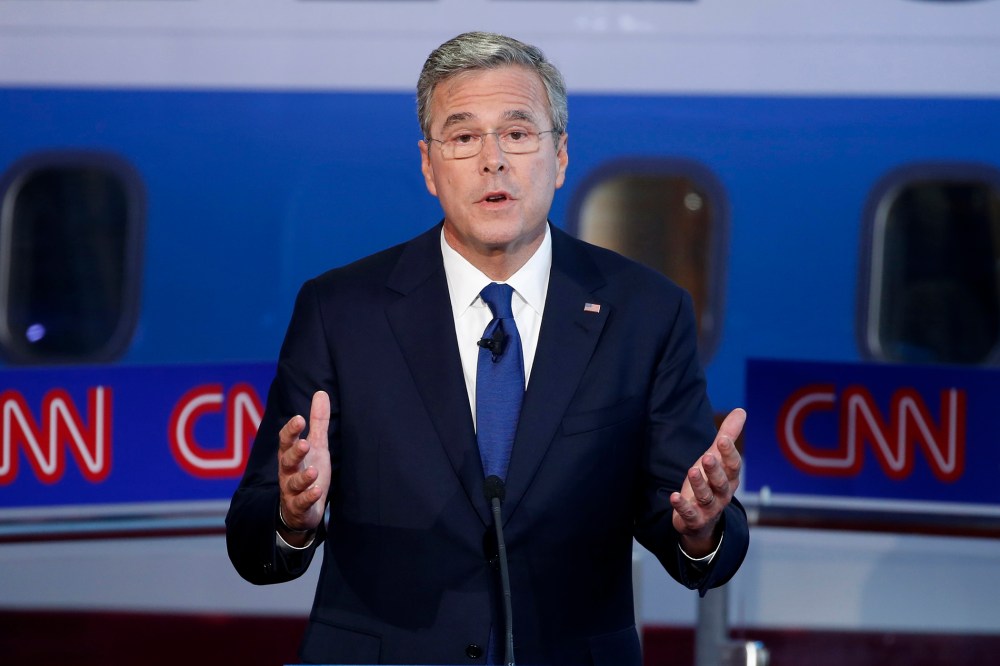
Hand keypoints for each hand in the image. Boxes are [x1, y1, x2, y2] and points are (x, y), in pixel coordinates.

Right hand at [277, 391, 331, 543]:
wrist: (300, 511)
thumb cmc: (307, 472)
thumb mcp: (317, 446)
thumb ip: (318, 422)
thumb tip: (321, 392)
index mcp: (290, 455)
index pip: (286, 440)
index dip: (291, 430)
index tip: (299, 419)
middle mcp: (287, 472)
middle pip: (287, 460)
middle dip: (295, 452)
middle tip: (304, 443)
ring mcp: (292, 491)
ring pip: (293, 483)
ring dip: (303, 477)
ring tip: (313, 471)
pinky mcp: (299, 508)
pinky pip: (301, 504)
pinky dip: (308, 498)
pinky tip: (317, 491)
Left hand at [671, 408, 744, 556]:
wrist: (702, 519)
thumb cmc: (711, 482)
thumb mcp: (717, 458)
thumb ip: (727, 436)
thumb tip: (741, 410)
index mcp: (730, 478)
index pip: (733, 465)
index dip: (729, 453)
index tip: (723, 439)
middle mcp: (722, 494)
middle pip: (721, 482)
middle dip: (715, 470)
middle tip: (708, 456)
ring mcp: (709, 508)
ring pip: (706, 497)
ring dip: (699, 485)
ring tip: (692, 471)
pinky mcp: (694, 519)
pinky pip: (690, 514)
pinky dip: (682, 506)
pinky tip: (674, 497)